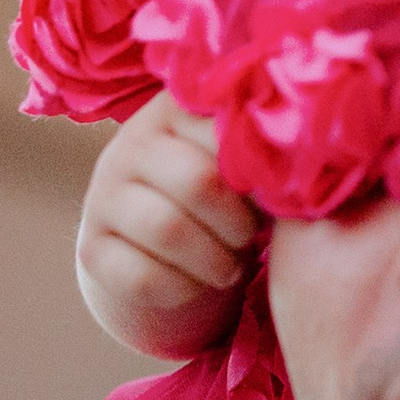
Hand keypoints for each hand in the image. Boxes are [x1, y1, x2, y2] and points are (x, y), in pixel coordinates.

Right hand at [77, 94, 258, 356]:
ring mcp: (102, 195)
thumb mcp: (241, 164)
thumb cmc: (223, 194)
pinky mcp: (90, 249)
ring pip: (169, 230)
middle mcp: (129, 143)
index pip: (227, 135)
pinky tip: (196, 282)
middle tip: (251, 238)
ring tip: (232, 264)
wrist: (159, 246)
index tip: (274, 197)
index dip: (260, 177)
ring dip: (216, 260)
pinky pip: (142, 278)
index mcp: (175, 109)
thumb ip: (267, 152)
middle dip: (239, 223)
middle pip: (199, 182)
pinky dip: (184, 290)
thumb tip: (310, 160)